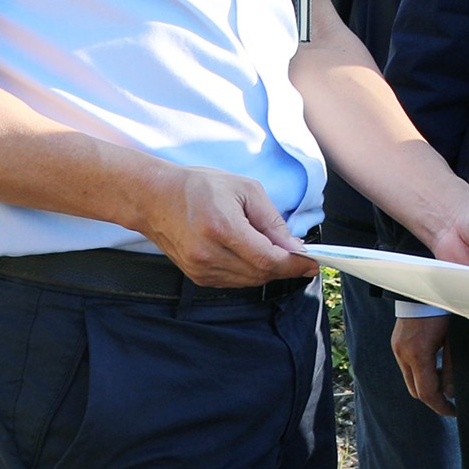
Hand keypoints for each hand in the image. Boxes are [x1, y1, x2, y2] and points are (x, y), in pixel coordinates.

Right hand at [136, 164, 317, 287]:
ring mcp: (199, 268)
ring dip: (270, 270)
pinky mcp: (196, 276)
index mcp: (222, 228)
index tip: (314, 263)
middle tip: (304, 259)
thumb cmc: (200, 187)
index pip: (267, 259)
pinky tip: (256, 257)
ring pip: (249, 280)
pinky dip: (251, 272)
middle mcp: (208, 254)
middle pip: (260, 273)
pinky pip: (234, 281)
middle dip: (286, 268)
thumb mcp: (245, 190)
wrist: (154, 198)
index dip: (294, 264)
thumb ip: (272, 221)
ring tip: (280, 254)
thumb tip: (295, 247)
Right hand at [393, 313, 453, 416]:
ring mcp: (397, 348)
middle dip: (432, 399)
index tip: (453, 412)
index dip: (440, 406)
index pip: (426, 392)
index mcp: (418, 354)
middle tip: (450, 402)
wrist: (425, 288)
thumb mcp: (453, 340)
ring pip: (410, 378)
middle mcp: (403, 353)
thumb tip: (451, 392)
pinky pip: (407, 365)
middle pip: (415, 390)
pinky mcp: (397, 342)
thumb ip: (452, 368)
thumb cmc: (443, 311)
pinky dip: (420, 372)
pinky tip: (435, 365)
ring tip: (445, 382)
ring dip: (426, 384)